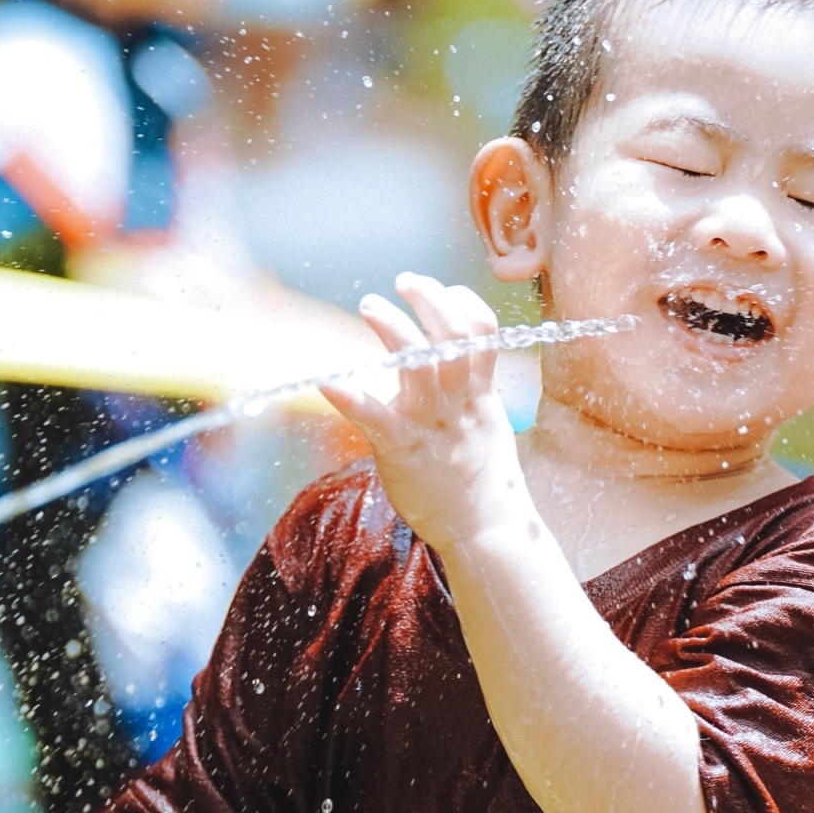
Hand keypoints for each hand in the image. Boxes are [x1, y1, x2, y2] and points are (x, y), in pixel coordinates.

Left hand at [323, 273, 532, 558]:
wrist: (484, 530)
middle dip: (429, 298)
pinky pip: (372, 415)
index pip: (483, 332)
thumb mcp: (487, 428)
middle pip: (452, 334)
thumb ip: (471, 393)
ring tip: (371, 303)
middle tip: (404, 281)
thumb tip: (452, 368)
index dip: (464, 302)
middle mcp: (457, 402)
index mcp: (479, 394)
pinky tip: (325, 380)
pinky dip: (347, 395)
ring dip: (392, 325)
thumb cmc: (481, 482)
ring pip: (418, 360)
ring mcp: (430, 423)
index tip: (445, 290)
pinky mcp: (401, 448)